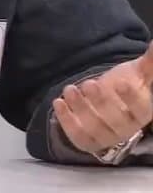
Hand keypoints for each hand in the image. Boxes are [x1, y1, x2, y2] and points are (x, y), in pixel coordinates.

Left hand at [53, 41, 152, 155]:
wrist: (107, 106)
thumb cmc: (125, 87)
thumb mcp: (137, 74)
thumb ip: (149, 63)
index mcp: (141, 111)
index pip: (141, 109)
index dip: (131, 98)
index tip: (121, 82)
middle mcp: (125, 128)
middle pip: (116, 121)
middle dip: (101, 102)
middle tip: (89, 83)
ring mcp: (106, 136)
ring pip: (95, 129)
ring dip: (81, 109)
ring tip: (69, 89)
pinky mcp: (87, 139)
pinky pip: (77, 136)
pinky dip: (66, 121)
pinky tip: (58, 102)